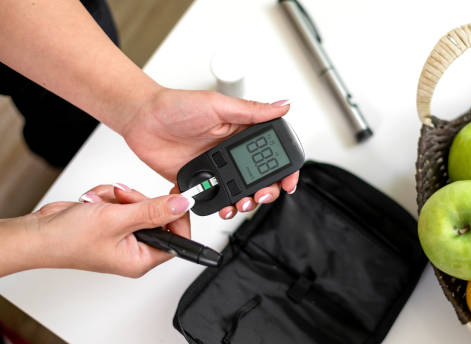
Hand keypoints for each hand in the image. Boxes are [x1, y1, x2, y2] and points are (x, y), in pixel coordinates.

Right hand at [12, 184, 191, 277]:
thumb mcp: (117, 220)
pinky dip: (109, 197)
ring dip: (120, 198)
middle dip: (139, 201)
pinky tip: (94, 203)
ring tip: (102, 204)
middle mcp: (135, 249)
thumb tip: (182, 205)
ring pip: (139, 204)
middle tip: (122, 200)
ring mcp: (124, 235)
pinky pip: (124, 201)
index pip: (177, 237)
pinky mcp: (113, 222)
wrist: (38, 232)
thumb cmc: (68, 240)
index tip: (174, 197)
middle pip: (158, 215)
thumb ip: (153, 211)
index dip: (177, 215)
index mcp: (141, 259)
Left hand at [121, 89, 298, 219]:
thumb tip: (283, 106)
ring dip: (244, 203)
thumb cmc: (176, 105)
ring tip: (238, 204)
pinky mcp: (199, 181)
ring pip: (240, 192)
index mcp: (242, 132)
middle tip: (259, 195)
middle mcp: (232, 152)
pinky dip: (219, 207)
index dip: (285, 170)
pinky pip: (214, 199)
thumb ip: (251, 111)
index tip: (287, 182)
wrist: (141, 118)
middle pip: (260, 179)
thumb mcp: (218, 104)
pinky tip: (219, 206)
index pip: (272, 154)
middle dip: (266, 192)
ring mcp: (216, 168)